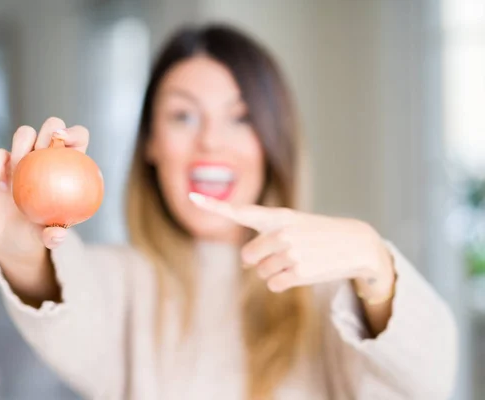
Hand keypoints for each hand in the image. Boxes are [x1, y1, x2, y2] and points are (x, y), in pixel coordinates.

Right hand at [0, 117, 89, 252]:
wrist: (11, 236)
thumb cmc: (39, 231)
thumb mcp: (49, 237)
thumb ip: (54, 236)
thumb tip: (58, 235)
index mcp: (68, 165)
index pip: (78, 138)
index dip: (75, 133)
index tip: (66, 142)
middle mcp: (47, 155)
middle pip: (53, 126)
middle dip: (50, 130)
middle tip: (43, 149)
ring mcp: (23, 156)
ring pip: (25, 133)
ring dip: (22, 144)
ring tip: (19, 168)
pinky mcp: (1, 163)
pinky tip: (1, 185)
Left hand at [189, 193, 394, 295]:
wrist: (355, 243)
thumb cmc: (318, 233)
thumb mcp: (294, 224)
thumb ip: (266, 237)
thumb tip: (245, 263)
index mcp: (277, 216)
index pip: (240, 211)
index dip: (213, 206)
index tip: (192, 197)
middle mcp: (281, 231)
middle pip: (248, 257)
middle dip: (259, 261)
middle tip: (282, 255)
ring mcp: (290, 252)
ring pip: (262, 273)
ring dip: (274, 272)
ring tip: (298, 261)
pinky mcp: (299, 271)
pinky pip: (274, 284)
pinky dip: (283, 282)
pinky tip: (300, 272)